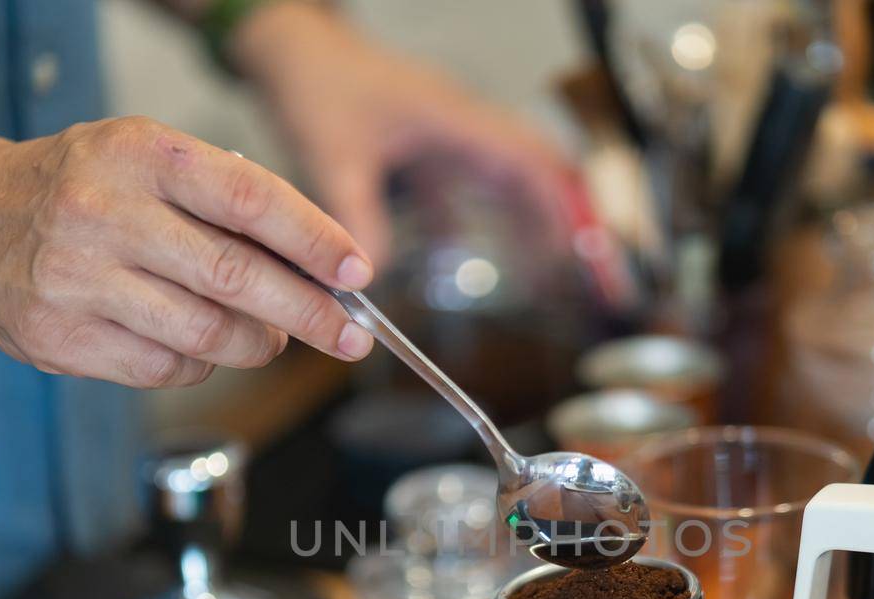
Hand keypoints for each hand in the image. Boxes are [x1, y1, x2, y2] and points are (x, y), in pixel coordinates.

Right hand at [0, 117, 375, 388]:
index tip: (356, 272)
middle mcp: (103, 212)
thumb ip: (226, 202)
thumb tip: (321, 270)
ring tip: (269, 338)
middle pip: (234, 277)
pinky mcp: (61, 337)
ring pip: (206, 334)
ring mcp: (77, 279)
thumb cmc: (84, 189)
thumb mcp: (149, 162)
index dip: (313, 239)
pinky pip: (166, 368)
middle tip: (350, 336)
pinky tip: (199, 344)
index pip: (247, 198)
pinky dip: (201, 364)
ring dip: (256, 345)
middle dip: (309, 314)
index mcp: (138, 153)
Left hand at [235, 4, 572, 263]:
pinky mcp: (425, 145)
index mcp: (452, 119)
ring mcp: (445, 134)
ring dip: (524, 218)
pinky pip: (465, 185)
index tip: (581, 243)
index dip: (561, 201)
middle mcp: (459, 124)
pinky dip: (478, 218)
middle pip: (530, 169)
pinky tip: (470, 254)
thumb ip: (356, 215)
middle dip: (558, 214)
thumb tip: (373, 274)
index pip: (528, 160)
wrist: (292, 49)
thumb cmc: (316, 83)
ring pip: (503, 177)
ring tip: (541, 267)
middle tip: (577, 266)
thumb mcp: (333, 156)